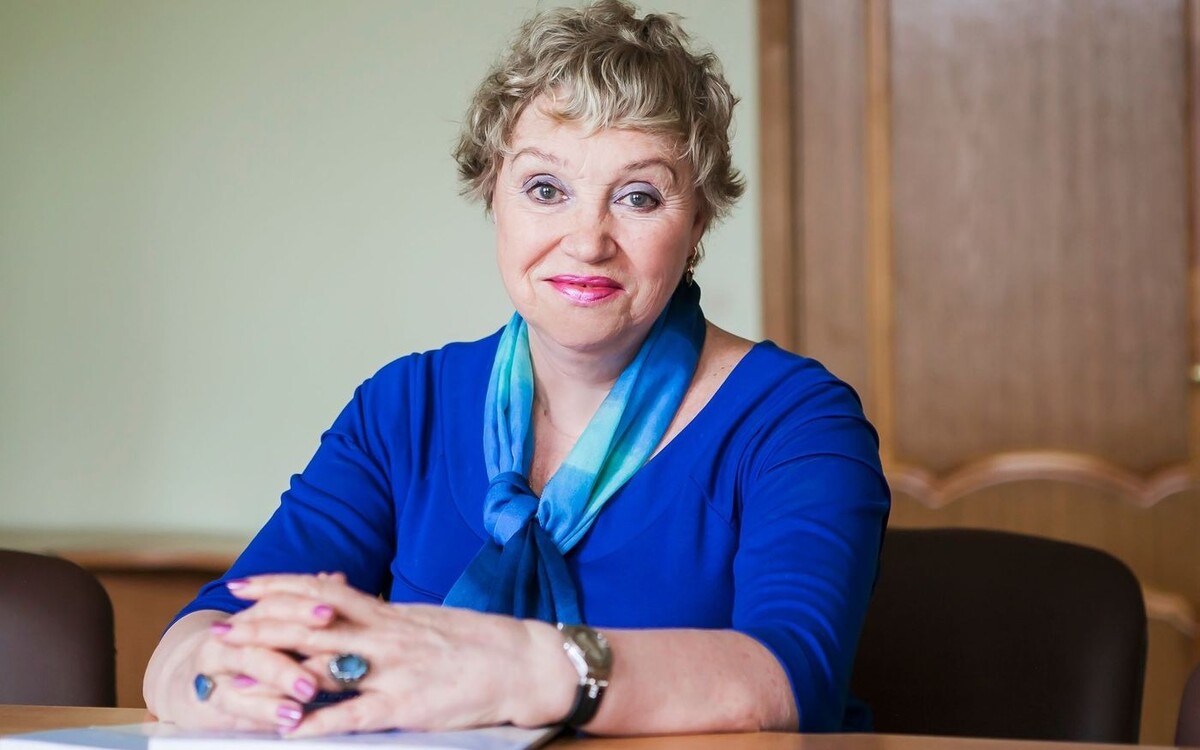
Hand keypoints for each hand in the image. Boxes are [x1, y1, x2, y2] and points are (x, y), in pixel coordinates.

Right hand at [145, 607, 327, 732]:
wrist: (193, 689)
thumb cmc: (250, 658)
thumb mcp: (277, 634)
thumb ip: (307, 610)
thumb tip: (337, 578)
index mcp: (252, 614)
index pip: (276, 601)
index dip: (302, 605)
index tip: (331, 611)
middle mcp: (231, 634)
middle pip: (262, 627)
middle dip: (296, 633)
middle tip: (328, 645)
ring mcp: (218, 665)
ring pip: (249, 661)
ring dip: (282, 675)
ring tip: (311, 689)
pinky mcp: (213, 698)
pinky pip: (237, 702)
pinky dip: (266, 710)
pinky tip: (291, 717)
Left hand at [217, 573, 575, 736]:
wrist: (522, 661)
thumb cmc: (476, 641)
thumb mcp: (423, 617)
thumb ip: (381, 614)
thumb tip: (344, 602)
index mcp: (389, 613)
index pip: (322, 592)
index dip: (278, 587)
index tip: (244, 586)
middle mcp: (384, 635)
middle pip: (310, 626)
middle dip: (261, 627)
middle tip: (222, 630)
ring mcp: (393, 671)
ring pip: (323, 665)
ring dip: (275, 671)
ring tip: (235, 676)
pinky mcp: (407, 706)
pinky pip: (353, 715)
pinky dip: (318, 722)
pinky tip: (287, 729)